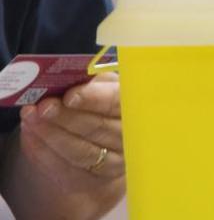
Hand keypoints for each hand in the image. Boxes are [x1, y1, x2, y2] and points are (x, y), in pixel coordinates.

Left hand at [17, 77, 124, 202]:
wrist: (102, 138)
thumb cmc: (100, 104)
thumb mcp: (103, 87)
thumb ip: (91, 83)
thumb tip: (67, 83)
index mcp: (135, 104)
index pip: (118, 101)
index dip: (94, 99)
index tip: (69, 96)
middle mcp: (130, 134)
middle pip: (98, 127)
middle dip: (66, 117)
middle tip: (42, 107)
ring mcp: (115, 160)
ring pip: (81, 151)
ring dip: (51, 135)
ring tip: (30, 120)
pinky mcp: (95, 180)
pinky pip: (67, 169)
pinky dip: (44, 153)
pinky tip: (30, 137)